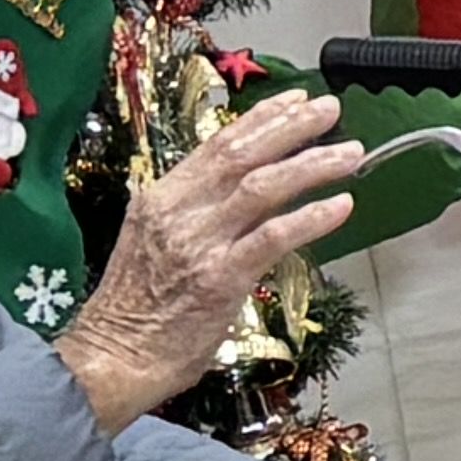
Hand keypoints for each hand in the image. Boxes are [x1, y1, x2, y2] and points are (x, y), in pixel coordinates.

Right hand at [58, 92, 361, 433]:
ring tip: (350, 153)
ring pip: (263, 187)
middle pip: (243, 154)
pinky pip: (273, 237)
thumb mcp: (155, 243)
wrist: (110, 360)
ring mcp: (199, 243)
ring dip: (312, 165)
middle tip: (331, 110)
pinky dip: (311, 218)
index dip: (261, 119)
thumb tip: (247, 190)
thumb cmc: (136, 310)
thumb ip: (196, 214)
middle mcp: (178, 212)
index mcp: (161, 198)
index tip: (295, 99)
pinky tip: (341, 206)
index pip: (216, 145)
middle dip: (293, 127)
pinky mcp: (220, 278)